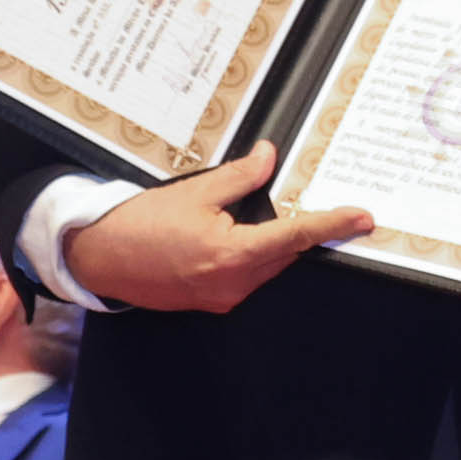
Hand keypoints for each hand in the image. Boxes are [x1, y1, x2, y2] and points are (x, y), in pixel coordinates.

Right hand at [63, 150, 375, 312]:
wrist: (98, 257)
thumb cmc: (139, 224)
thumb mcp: (195, 191)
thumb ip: (240, 177)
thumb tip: (269, 158)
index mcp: (232, 255)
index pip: (296, 237)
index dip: (332, 225)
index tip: (362, 219)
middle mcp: (233, 284)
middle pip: (285, 253)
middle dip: (299, 229)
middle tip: (309, 202)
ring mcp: (222, 297)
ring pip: (268, 266)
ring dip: (272, 242)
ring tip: (258, 214)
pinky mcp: (212, 301)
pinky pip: (248, 276)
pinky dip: (252, 254)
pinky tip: (236, 233)